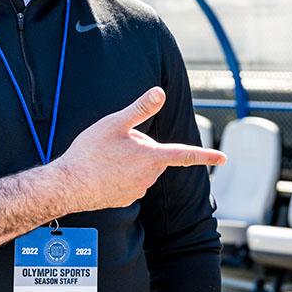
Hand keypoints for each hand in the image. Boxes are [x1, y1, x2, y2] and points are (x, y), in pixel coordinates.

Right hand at [50, 87, 224, 210]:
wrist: (67, 185)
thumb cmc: (90, 152)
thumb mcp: (115, 123)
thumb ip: (141, 108)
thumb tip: (160, 92)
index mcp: (151, 157)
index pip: (186, 155)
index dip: (207, 156)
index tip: (224, 159)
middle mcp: (149, 176)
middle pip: (155, 156)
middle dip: (142, 148)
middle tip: (116, 145)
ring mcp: (138, 190)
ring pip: (142, 170)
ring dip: (131, 162)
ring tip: (106, 159)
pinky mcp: (126, 200)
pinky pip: (130, 183)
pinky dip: (121, 176)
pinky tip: (103, 173)